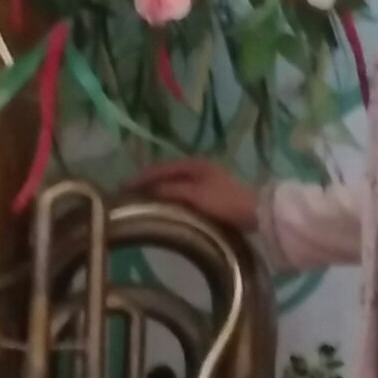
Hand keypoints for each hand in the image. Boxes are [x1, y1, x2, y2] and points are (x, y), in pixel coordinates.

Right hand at [126, 159, 259, 234]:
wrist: (257, 213)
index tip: (121, 187)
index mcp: (192, 164)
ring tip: (141, 202)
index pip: (159, 167)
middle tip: (127, 195)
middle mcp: (197, 167)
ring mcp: (205, 180)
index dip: (139, 177)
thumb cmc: (224, 202)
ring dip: (156, 191)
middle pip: (165, 173)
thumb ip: (169, 190)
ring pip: (173, 183)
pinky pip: (182, 192)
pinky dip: (168, 197)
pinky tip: (163, 207)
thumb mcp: (194, 195)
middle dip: (146, 183)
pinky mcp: (210, 194)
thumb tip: (147, 191)